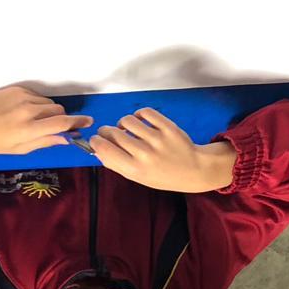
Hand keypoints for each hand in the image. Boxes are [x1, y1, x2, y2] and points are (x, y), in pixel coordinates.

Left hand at [0, 85, 91, 155]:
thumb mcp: (19, 150)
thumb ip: (44, 142)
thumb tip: (65, 138)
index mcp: (28, 130)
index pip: (61, 123)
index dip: (77, 122)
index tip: (88, 122)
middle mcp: (27, 111)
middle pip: (58, 110)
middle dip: (59, 119)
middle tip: (50, 126)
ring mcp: (22, 97)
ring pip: (48, 102)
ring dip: (47, 111)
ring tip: (32, 119)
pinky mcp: (16, 88)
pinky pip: (36, 95)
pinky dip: (36, 103)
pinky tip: (22, 110)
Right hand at [86, 108, 237, 192]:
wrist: (193, 170)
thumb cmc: (162, 175)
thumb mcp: (137, 177)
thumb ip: (117, 164)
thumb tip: (97, 150)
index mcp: (134, 169)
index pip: (104, 149)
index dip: (95, 141)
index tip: (96, 139)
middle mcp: (145, 154)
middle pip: (113, 133)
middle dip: (106, 131)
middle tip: (109, 132)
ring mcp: (158, 139)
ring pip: (128, 120)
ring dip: (123, 122)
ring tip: (127, 128)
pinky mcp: (168, 127)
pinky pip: (145, 112)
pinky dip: (139, 114)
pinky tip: (141, 120)